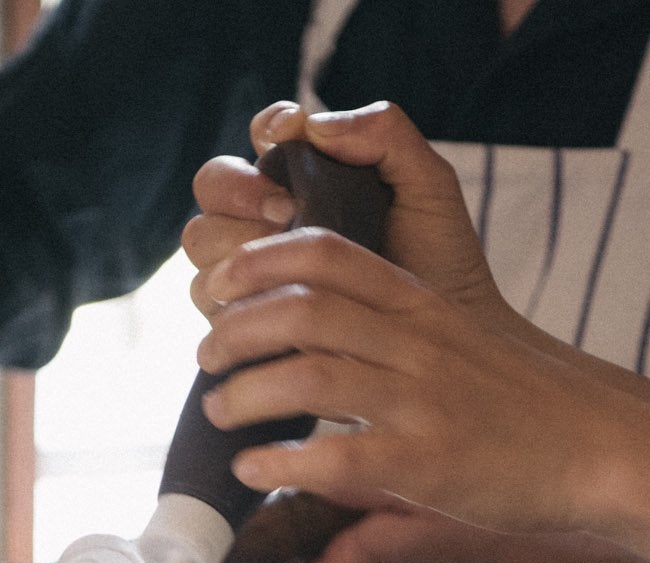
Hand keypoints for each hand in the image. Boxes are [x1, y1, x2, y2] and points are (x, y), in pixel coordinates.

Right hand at [185, 101, 508, 324]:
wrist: (446, 350)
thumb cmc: (440, 268)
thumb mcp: (428, 189)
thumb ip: (386, 134)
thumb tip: (312, 125)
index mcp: (308, 178)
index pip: (265, 135)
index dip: (269, 132)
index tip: (288, 144)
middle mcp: (269, 220)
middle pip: (214, 186)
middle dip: (240, 191)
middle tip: (285, 212)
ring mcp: (251, 272)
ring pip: (202, 243)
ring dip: (234, 246)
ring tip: (282, 265)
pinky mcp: (244, 322)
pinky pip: (210, 300)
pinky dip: (232, 297)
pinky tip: (272, 303)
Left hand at [198, 229, 642, 534]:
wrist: (600, 449)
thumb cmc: (524, 402)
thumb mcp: (460, 339)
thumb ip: (396, 328)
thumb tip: (314, 334)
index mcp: (423, 306)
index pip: (326, 255)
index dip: (259, 262)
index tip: (220, 284)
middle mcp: (418, 345)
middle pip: (301, 312)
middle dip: (235, 330)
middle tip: (206, 357)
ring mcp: (423, 404)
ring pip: (308, 378)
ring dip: (244, 394)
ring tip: (220, 413)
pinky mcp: (427, 464)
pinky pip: (336, 456)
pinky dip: (280, 462)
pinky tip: (255, 469)